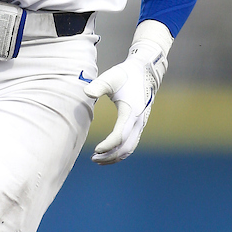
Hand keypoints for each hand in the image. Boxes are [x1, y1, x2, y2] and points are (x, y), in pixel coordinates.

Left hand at [85, 21, 171, 163]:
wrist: (145, 72)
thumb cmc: (125, 75)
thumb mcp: (111, 78)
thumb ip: (98, 85)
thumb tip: (86, 92)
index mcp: (130, 112)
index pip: (120, 136)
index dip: (108, 145)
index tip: (95, 149)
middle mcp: (138, 121)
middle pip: (126, 147)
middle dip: (110, 156)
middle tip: (93, 158)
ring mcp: (140, 124)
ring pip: (130, 148)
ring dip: (115, 157)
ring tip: (98, 159)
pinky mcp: (139, 125)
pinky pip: (132, 144)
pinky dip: (121, 152)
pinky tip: (108, 154)